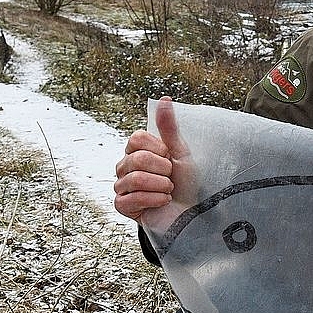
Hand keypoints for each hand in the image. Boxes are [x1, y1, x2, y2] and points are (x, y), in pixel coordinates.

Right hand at [113, 97, 187, 220]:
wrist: (191, 212)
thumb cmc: (187, 184)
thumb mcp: (181, 153)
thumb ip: (169, 128)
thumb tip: (165, 100)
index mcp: (136, 150)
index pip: (136, 138)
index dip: (158, 149)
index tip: (170, 158)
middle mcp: (125, 166)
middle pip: (137, 159)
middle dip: (163, 170)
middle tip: (171, 178)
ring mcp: (121, 186)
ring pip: (136, 179)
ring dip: (161, 186)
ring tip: (169, 191)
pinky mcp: (122, 205)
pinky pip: (132, 198)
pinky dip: (155, 200)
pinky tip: (163, 202)